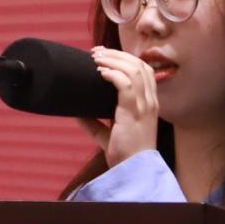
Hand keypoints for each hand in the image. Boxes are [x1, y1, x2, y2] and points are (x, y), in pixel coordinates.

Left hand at [89, 46, 158, 164]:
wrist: (133, 171)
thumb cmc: (125, 154)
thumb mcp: (107, 135)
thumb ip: (93, 123)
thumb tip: (74, 112)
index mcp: (148, 103)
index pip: (143, 70)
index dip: (125, 58)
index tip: (104, 55)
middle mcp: (150, 101)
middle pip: (139, 64)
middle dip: (117, 54)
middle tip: (96, 52)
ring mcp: (145, 106)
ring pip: (134, 70)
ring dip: (113, 60)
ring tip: (96, 59)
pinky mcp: (135, 112)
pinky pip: (127, 85)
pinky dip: (114, 74)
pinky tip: (101, 73)